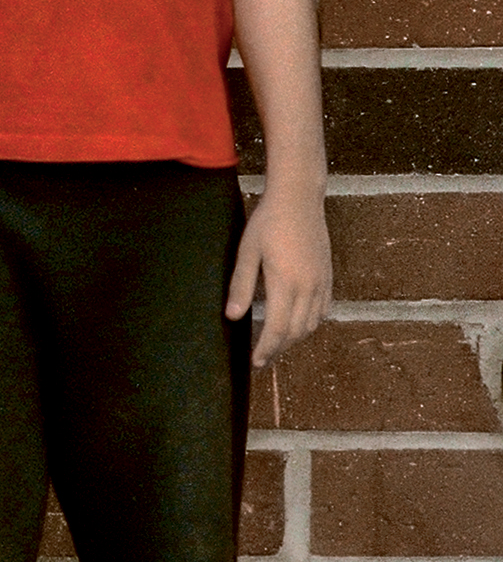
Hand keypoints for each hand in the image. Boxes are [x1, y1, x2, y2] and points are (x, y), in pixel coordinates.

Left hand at [225, 183, 331, 366]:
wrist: (299, 198)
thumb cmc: (268, 222)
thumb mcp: (247, 251)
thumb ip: (241, 285)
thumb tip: (233, 317)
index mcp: (286, 283)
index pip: (276, 329)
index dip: (266, 349)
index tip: (255, 363)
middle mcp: (308, 287)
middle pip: (295, 332)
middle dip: (278, 349)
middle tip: (262, 360)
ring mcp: (322, 282)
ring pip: (311, 324)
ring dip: (294, 339)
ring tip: (276, 344)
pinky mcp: (328, 275)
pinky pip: (323, 310)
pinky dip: (310, 324)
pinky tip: (297, 324)